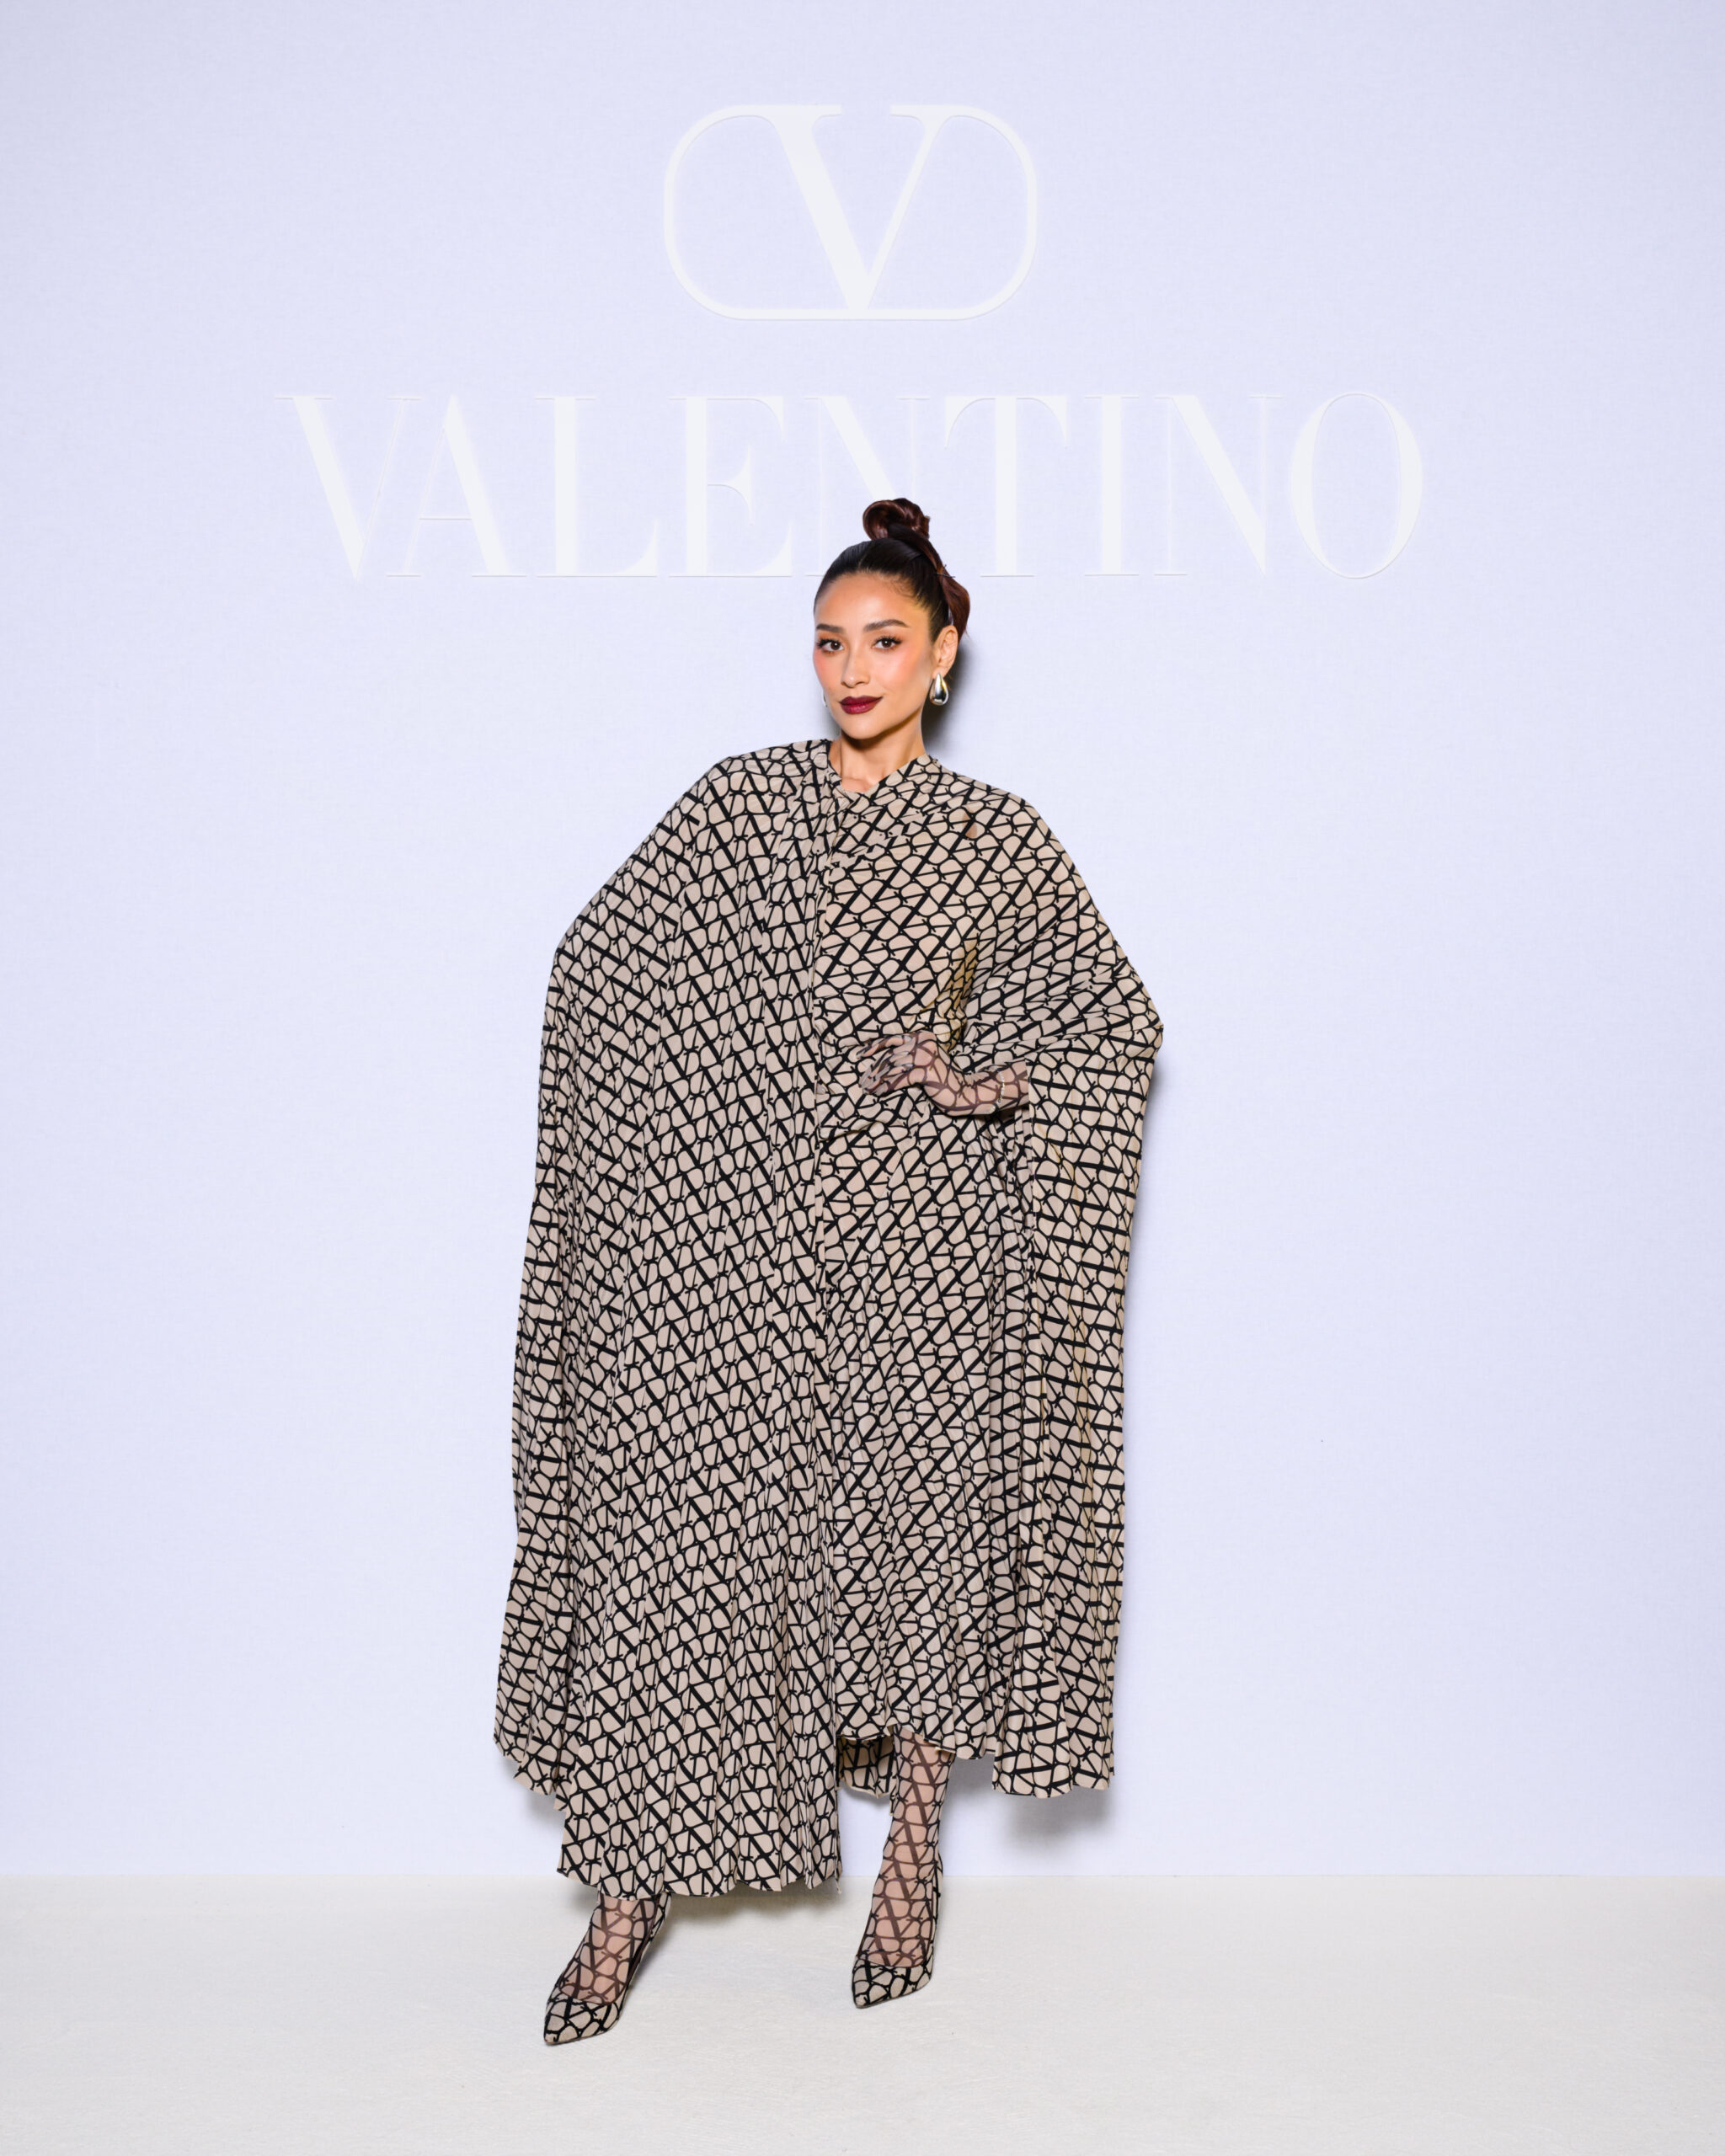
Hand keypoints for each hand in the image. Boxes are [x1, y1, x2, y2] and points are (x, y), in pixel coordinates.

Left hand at [857, 1034, 1027, 1116]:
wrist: (964, 1091)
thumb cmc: (942, 1079)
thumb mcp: (924, 1061)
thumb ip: (908, 1056)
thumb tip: (882, 1063)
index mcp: (921, 1036)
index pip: (892, 1039)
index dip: (874, 1046)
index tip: (859, 1055)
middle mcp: (922, 1042)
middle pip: (890, 1056)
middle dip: (874, 1070)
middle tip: (862, 1081)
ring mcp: (924, 1055)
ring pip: (891, 1068)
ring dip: (877, 1080)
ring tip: (867, 1089)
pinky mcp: (925, 1070)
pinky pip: (899, 1079)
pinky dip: (886, 1087)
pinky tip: (879, 1093)